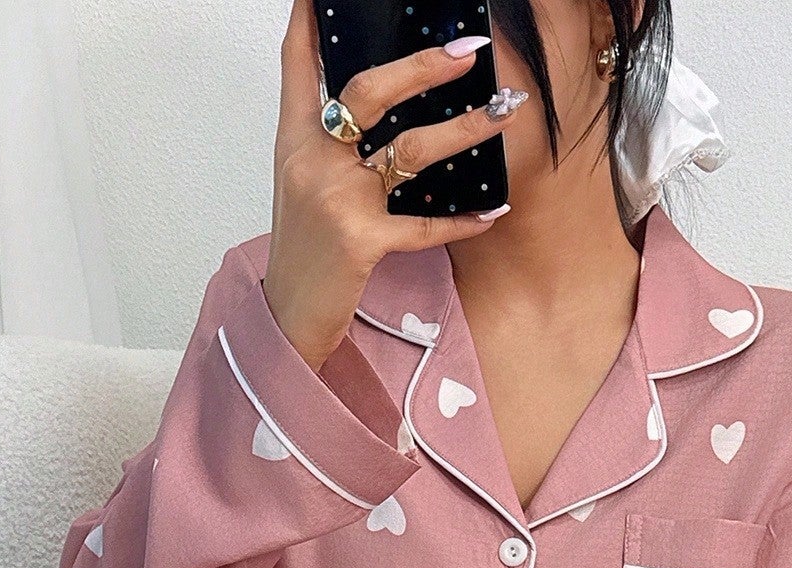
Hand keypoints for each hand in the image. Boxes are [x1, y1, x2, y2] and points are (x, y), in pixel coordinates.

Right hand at [263, 0, 524, 369]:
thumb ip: (326, 140)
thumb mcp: (301, 184)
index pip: (300, 63)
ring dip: (463, 129)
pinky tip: (493, 210)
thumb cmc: (304, 249)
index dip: (312, 20)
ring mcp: (337, 199)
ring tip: (502, 111)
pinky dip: (462, 220)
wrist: (289, 313)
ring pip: (409, 150)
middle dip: (422, 66)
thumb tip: (366, 111)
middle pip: (368, 92)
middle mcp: (313, 160)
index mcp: (295, 140)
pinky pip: (424, 226)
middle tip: (467, 51)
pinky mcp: (361, 241)